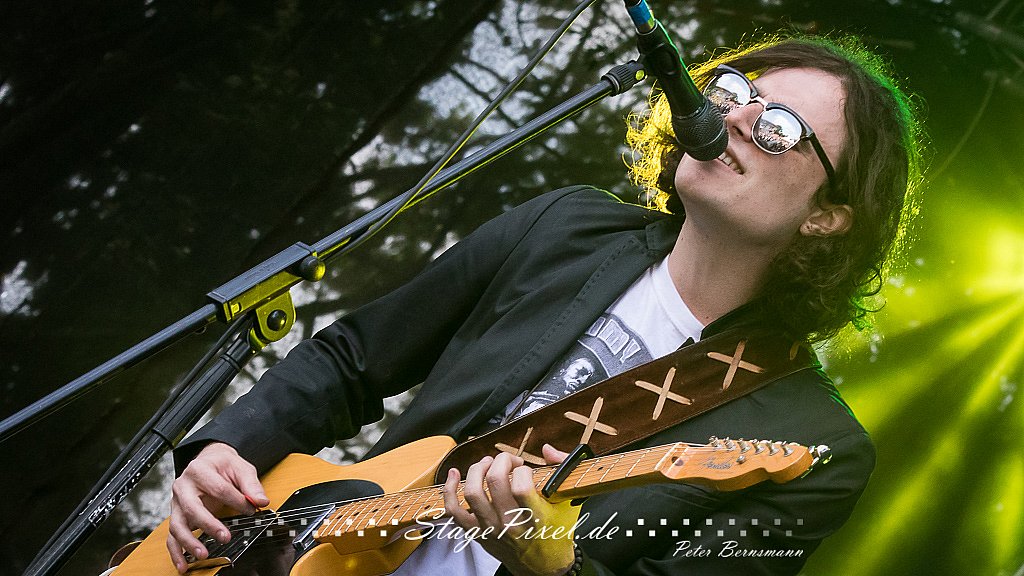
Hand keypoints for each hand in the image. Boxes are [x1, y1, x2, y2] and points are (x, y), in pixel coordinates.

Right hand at [166, 442, 268, 573]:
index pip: (218, 489)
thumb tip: (260, 501)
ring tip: (203, 554)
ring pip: (177, 525)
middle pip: (191, 508)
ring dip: (189, 542)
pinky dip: (177, 552)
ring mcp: (176, 503)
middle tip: (225, 537)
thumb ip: (251, 484)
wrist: (209, 461)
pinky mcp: (176, 516)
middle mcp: (183, 487)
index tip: (251, 509)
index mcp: (199, 470)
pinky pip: (172, 537)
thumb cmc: (223, 465)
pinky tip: (183, 565)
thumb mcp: (240, 468)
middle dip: (208, 525)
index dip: (237, 501)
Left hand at [443, 445, 577, 575]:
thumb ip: (561, 470)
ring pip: (472, 492)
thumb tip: (546, 449)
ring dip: (477, 469)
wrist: (544, 568)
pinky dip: (449, 490)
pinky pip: (454, 511)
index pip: (521, 485)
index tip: (526, 470)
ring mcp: (490, 529)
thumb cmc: (556, 535)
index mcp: (535, 517)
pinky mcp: (476, 533)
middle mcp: (510, 524)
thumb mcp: (569, 503)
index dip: (522, 469)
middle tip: (509, 462)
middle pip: (494, 480)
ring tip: (487, 464)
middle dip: (501, 461)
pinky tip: (455, 475)